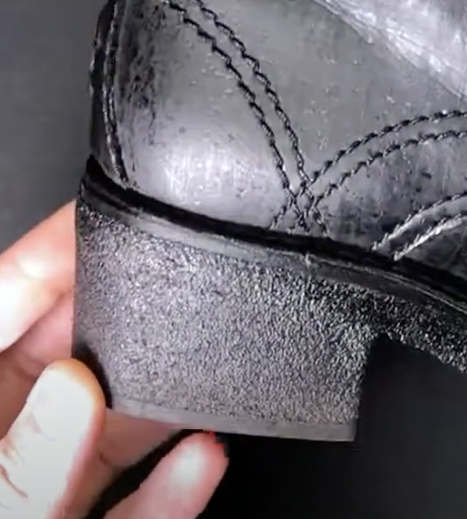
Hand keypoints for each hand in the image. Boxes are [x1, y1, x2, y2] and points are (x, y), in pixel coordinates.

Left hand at [0, 204, 226, 517]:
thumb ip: (26, 461)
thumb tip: (77, 388)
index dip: (46, 257)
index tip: (100, 216)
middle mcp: (0, 442)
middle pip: (63, 360)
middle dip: (123, 324)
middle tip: (175, 290)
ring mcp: (41, 491)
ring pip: (108, 430)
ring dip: (163, 406)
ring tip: (207, 373)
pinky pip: (134, 502)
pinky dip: (174, 484)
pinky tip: (205, 456)